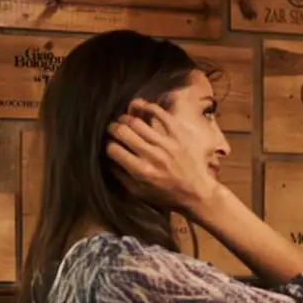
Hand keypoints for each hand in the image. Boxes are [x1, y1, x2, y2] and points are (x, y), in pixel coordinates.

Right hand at [105, 100, 218, 216]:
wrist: (198, 193)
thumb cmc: (167, 195)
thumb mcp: (140, 193)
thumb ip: (120, 175)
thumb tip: (105, 157)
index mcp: (142, 171)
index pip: (113, 148)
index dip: (107, 145)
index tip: (109, 145)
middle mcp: (153, 155)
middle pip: (122, 131)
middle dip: (113, 128)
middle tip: (114, 130)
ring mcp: (167, 143)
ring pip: (137, 121)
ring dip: (125, 118)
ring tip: (124, 121)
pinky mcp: (179, 135)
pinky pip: (160, 114)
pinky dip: (147, 107)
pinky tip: (139, 108)